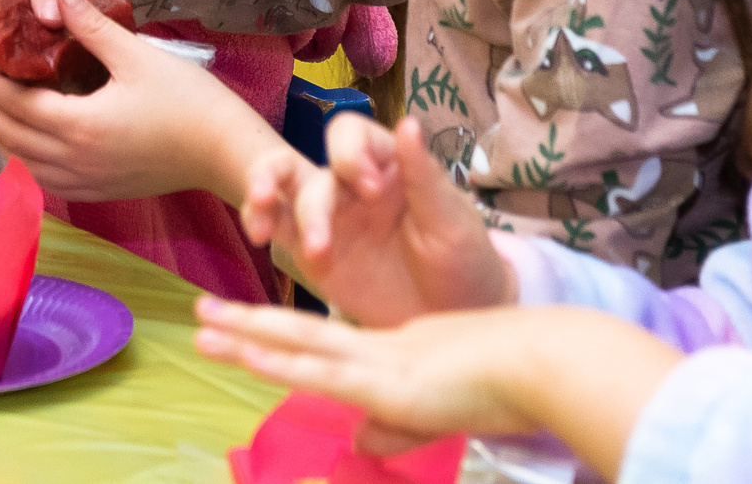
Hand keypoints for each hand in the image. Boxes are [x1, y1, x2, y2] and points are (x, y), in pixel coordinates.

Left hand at [0, 0, 276, 203]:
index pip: (17, 105)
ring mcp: (89, 182)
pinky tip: (30, 141)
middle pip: (14, 137)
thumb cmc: (189, 101)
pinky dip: (30, 159)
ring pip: (27, 163)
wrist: (225, 152)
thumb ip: (91, 27)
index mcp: (81, 127)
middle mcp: (77, 162)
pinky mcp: (102, 191)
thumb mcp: (136, 55)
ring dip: (5, 135)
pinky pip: (50, 179)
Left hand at [193, 299, 678, 476]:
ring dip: (245, 332)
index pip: (333, 344)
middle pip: (302, 331)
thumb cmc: (521, 387)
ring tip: (201, 322)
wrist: (550, 364)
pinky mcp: (385, 378)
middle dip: (250, 323)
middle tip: (203, 310)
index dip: (288, 337)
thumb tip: (357, 440)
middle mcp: (382, 346)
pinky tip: (241, 348)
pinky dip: (276, 357)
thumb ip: (398, 429)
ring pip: (298, 340)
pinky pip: (318, 365)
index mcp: (401, 350)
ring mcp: (381, 358)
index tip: (251, 329)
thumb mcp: (447, 412)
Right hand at [242, 113, 511, 326]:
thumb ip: (423, 176)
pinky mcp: (310, 253)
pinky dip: (259, 223)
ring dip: (265, 197)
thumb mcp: (452, 220)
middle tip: (301, 211)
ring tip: (260, 229)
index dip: (351, 155)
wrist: (454, 318)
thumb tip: (408, 123)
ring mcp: (327, 218)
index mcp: (386, 164)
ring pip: (281, 190)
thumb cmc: (464, 261)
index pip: (351, 135)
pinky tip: (258, 234)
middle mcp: (349, 185)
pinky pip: (277, 229)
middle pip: (307, 164)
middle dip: (294, 183)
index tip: (372, 191)